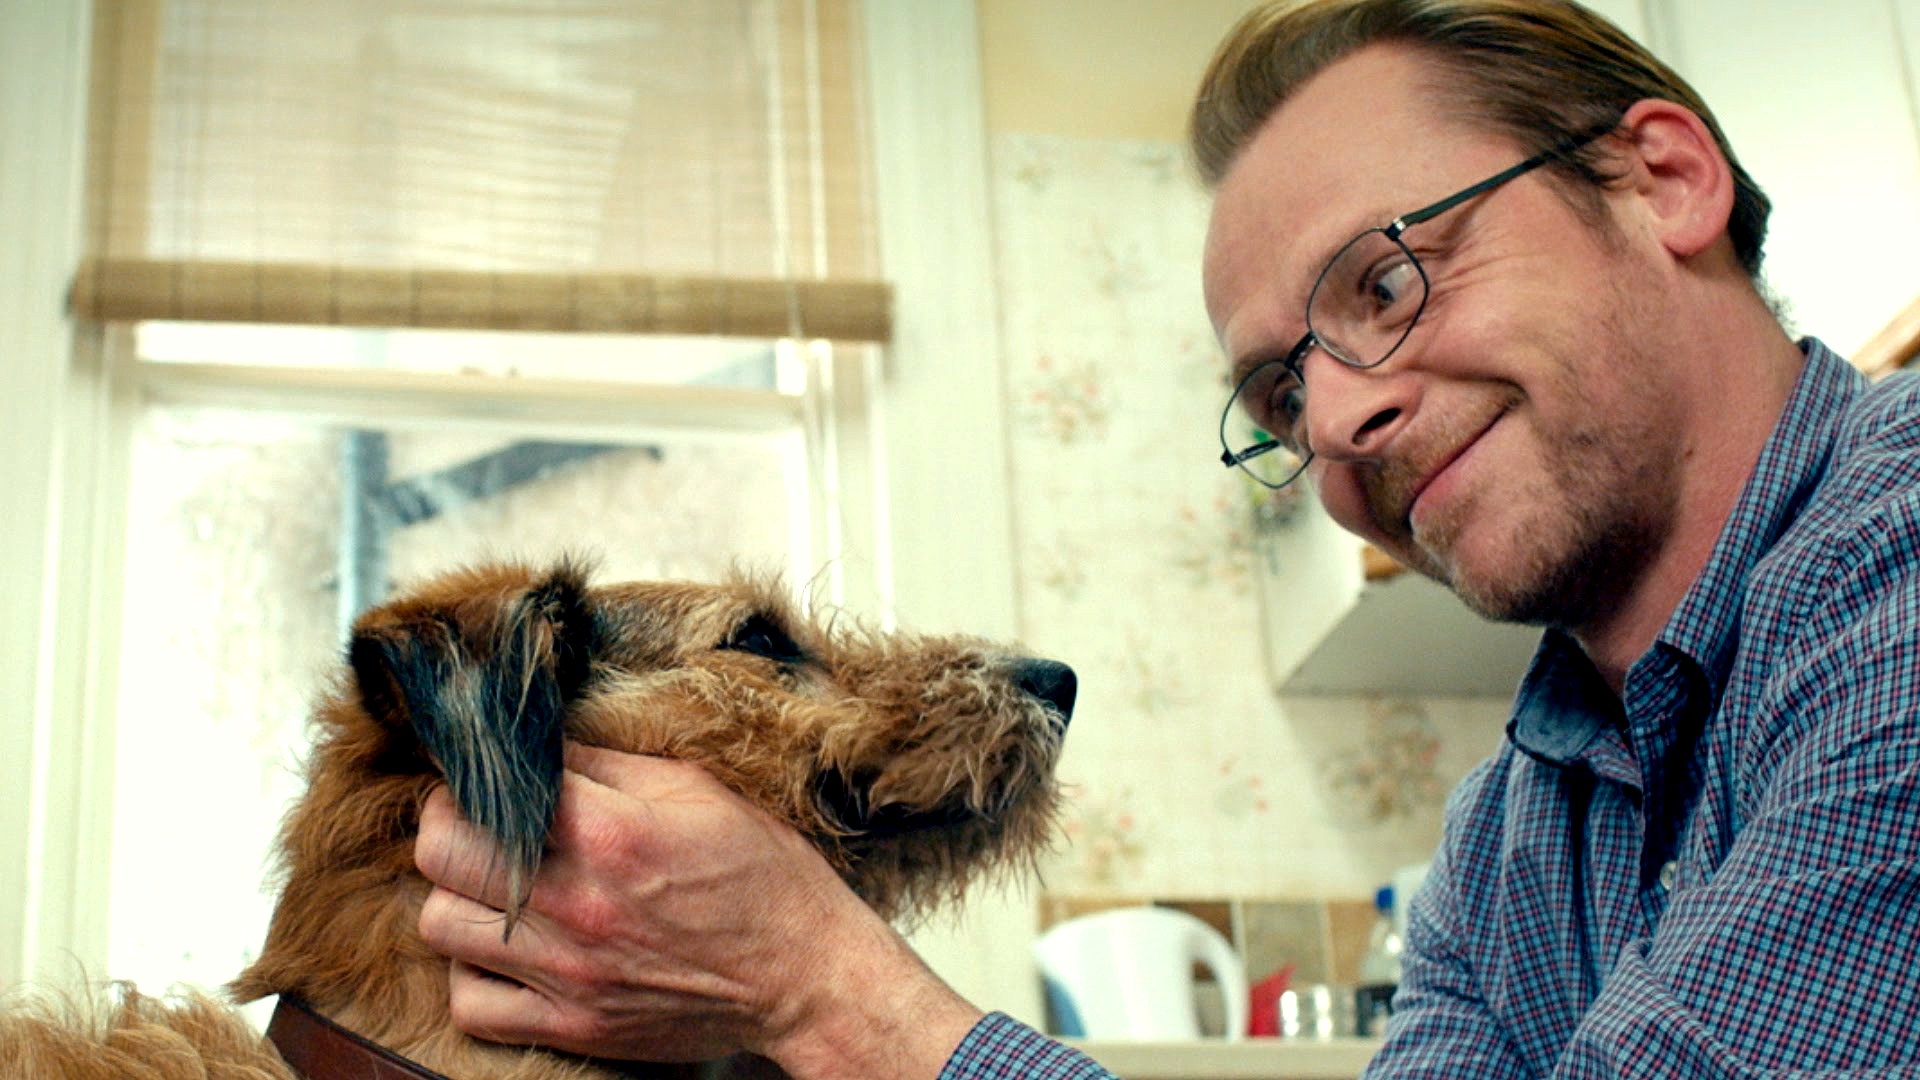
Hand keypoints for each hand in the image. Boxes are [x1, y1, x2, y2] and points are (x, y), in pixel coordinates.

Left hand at [413, 743, 982, 1077]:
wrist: (804, 976)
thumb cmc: (759, 874)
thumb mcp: (695, 789)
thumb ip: (606, 763)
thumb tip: (533, 745)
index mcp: (611, 831)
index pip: (486, 789)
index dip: (473, 776)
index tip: (485, 779)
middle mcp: (579, 902)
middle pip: (439, 853)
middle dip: (449, 826)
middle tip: (477, 825)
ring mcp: (569, 971)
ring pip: (440, 926)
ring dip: (457, 899)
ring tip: (494, 889)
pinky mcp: (572, 1025)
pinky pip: (470, 1003)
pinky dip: (474, 974)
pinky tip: (507, 951)